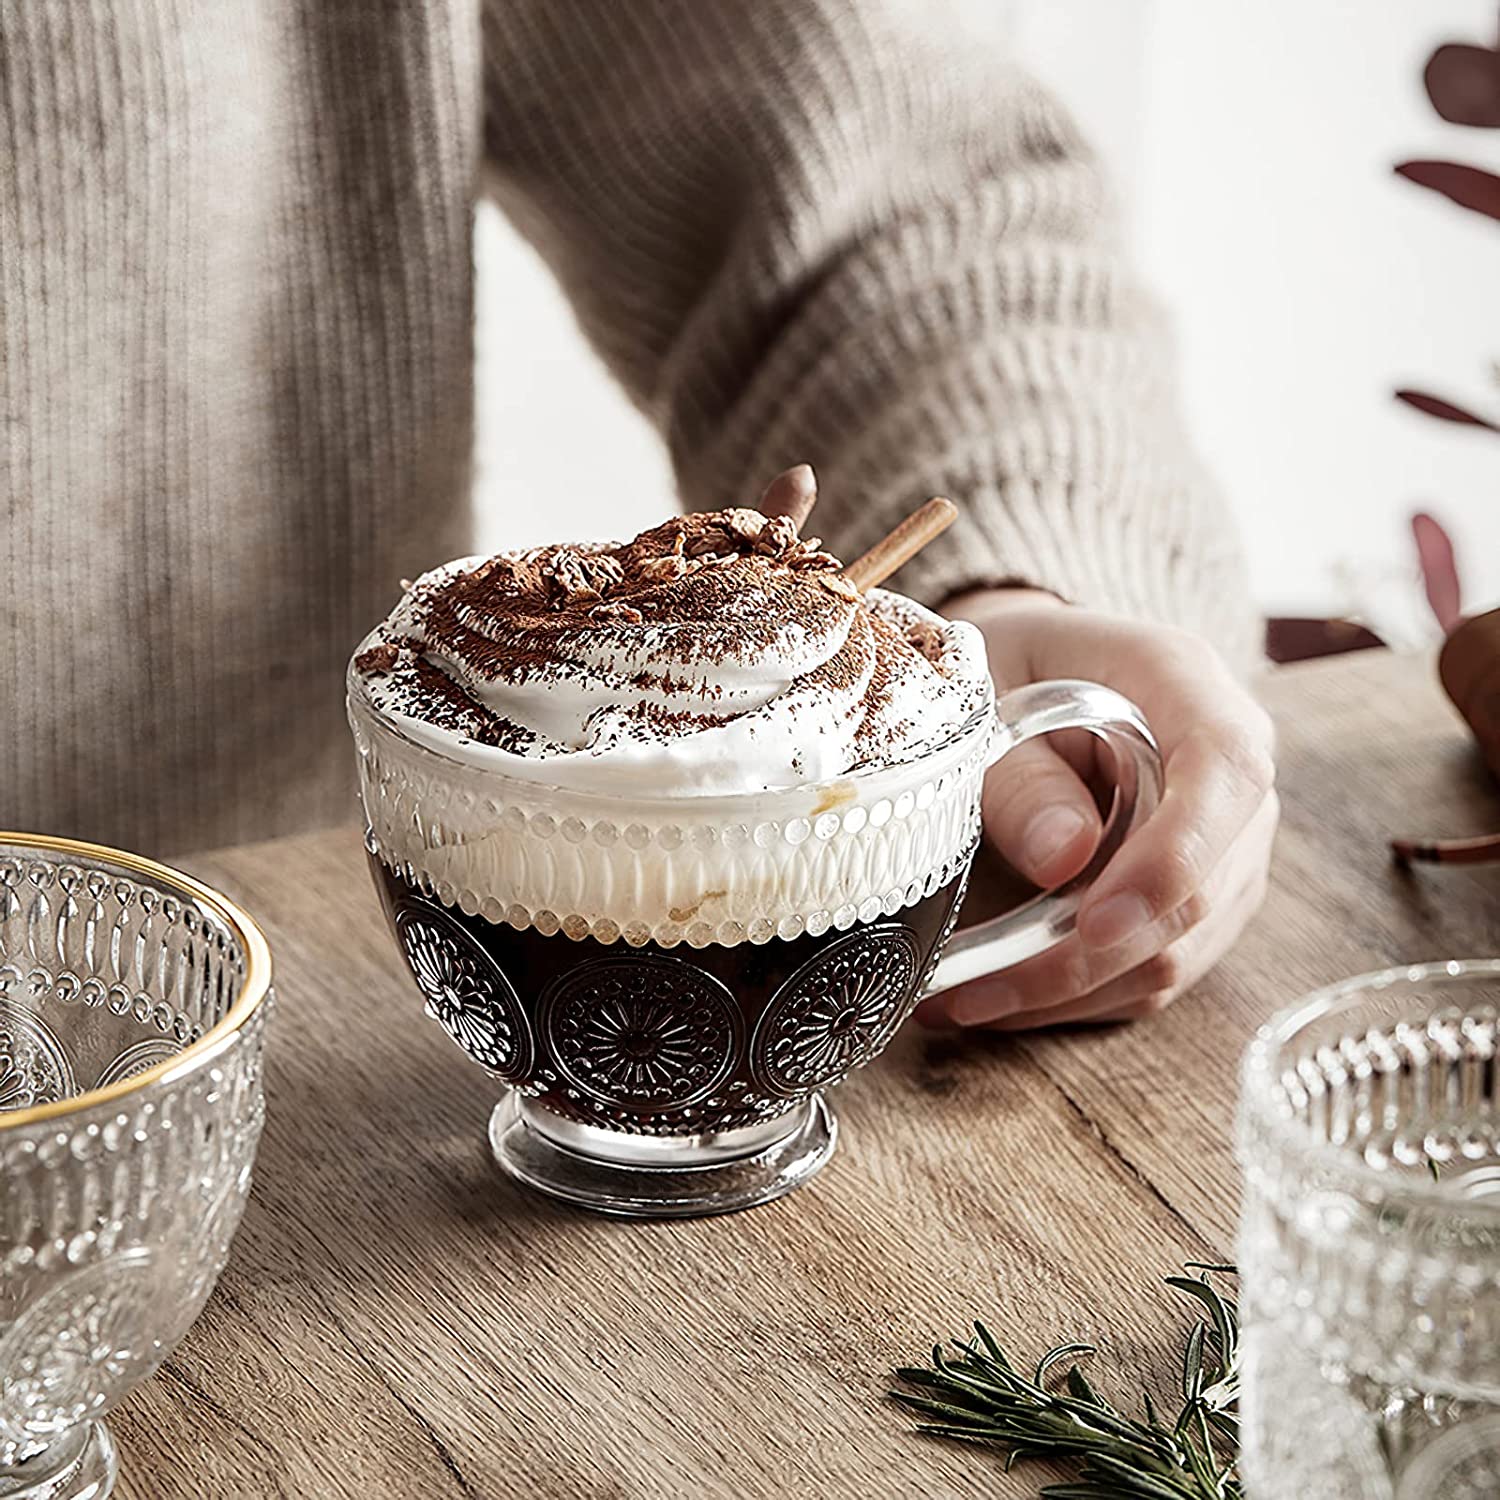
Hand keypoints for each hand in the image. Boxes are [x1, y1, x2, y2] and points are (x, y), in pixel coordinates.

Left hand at [916, 589, 1277, 1030]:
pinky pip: (1156, 968)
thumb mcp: (984, 695)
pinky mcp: (1199, 897)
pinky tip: (997, 998)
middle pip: (1201, 887)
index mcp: (1183, 682)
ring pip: (1179, 949)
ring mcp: (1225, 841)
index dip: (1172, 858)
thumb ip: (1021, 771)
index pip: (1223, 770)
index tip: (1095, 924)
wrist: (1024, 668)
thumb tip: (1063, 860)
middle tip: (972, 991)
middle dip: (1087, 957)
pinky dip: (1078, 997)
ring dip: (1071, 992)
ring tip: (961, 1002)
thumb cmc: (1002, 668)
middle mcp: (1229, 769)